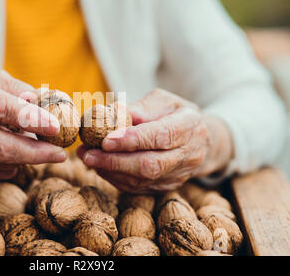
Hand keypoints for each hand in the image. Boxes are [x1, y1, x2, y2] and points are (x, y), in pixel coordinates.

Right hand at [0, 70, 66, 179]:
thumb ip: (21, 90)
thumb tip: (49, 102)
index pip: (0, 107)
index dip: (30, 119)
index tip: (56, 127)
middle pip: (1, 145)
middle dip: (36, 152)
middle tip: (60, 153)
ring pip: (1, 161)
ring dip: (28, 157)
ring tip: (42, 149)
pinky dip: (13, 164)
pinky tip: (16, 153)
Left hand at [77, 89, 232, 192]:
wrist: (201, 140)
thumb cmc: (175, 114)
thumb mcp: (163, 101)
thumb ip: (141, 108)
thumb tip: (114, 113)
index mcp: (189, 126)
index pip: (160, 136)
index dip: (132, 140)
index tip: (105, 140)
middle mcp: (188, 154)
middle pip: (150, 165)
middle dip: (115, 161)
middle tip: (88, 155)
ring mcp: (178, 175)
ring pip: (142, 180)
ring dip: (110, 171)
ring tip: (88, 158)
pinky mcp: (166, 186)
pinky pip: (139, 188)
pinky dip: (115, 178)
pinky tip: (100, 167)